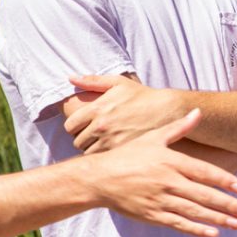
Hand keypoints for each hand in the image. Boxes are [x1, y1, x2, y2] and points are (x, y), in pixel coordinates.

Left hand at [65, 74, 180, 153]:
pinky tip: (111, 148)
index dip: (73, 127)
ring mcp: (111, 140)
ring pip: (88, 152)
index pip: (70, 126)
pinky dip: (104, 155)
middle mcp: (101, 126)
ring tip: (102, 143)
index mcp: (97, 109)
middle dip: (82, 138)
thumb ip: (92, 81)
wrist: (166, 111)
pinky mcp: (121, 150)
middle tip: (92, 135)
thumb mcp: (118, 83)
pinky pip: (103, 158)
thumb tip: (70, 77)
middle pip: (77, 141)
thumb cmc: (141, 95)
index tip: (81, 126)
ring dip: (92, 148)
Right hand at [93, 108, 236, 236]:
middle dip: (228, 204)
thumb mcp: (153, 137)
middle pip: (204, 195)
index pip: (203, 172)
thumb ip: (179, 127)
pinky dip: (196, 229)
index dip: (224, 180)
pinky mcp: (152, 215)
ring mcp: (160, 200)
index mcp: (170, 161)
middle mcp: (168, 181)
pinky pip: (178, 224)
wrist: (99, 178)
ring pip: (195, 212)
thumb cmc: (128, 156)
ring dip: (218, 219)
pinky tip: (213, 233)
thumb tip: (198, 112)